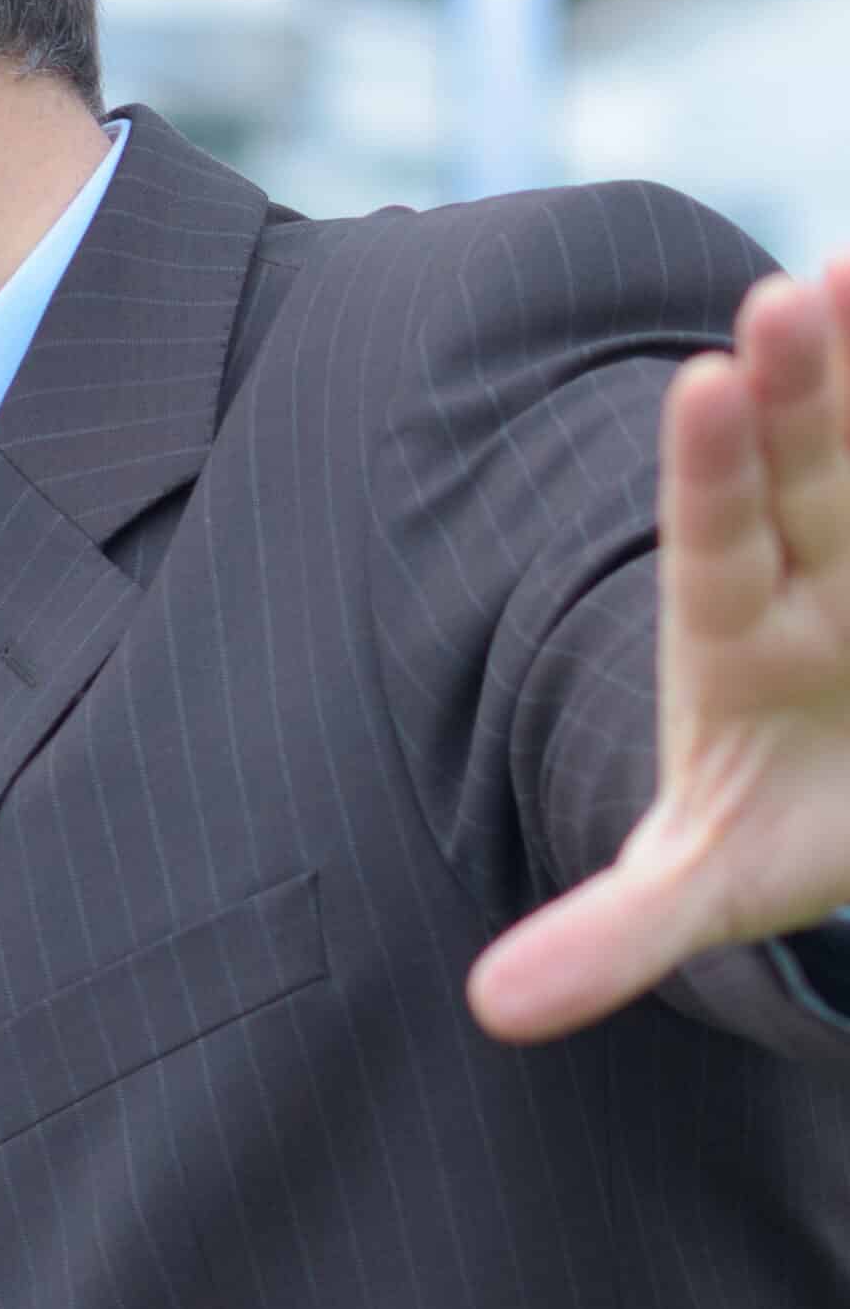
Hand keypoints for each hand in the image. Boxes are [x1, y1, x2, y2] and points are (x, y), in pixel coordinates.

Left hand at [469, 255, 849, 1039]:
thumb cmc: (782, 837)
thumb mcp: (702, 888)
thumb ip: (614, 934)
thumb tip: (492, 1011)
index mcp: (734, 643)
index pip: (714, 548)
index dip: (711, 475)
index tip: (699, 387)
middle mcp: (815, 572)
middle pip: (805, 471)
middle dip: (803, 388)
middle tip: (784, 297)